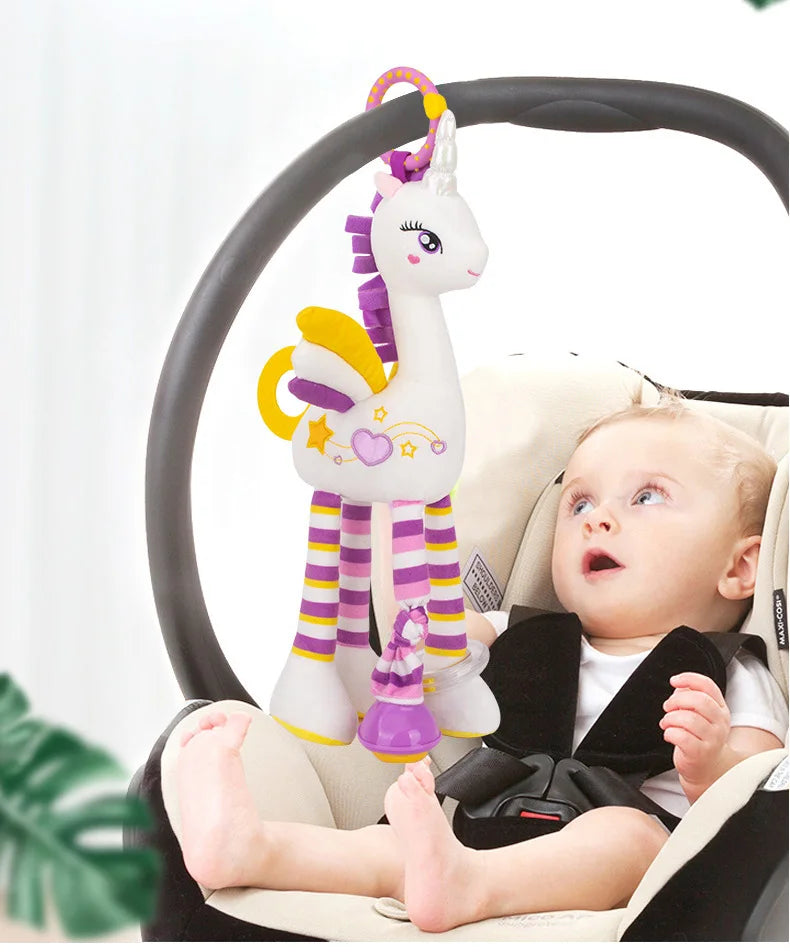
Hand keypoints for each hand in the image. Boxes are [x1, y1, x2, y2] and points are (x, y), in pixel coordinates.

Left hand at [659, 672, 730, 799]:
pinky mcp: (700, 753)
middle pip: (699, 700)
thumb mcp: (699, 715)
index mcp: (720, 709)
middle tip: (667, 707)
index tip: (674, 680)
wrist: (707, 768)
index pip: (708, 686)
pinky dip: (669, 732)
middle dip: (676, 700)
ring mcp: (713, 739)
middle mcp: (720, 723)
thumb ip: (690, 697)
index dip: (688, 679)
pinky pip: (681, 737)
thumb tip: (680, 686)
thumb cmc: (699, 737)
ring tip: (666, 723)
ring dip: (670, 718)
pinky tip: (670, 735)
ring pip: (688, 719)